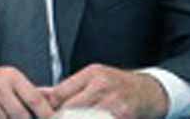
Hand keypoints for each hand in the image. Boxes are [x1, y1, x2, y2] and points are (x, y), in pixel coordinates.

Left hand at [45, 64, 169, 118]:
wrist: (150, 91)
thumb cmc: (118, 85)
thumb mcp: (93, 78)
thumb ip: (66, 89)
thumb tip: (40, 94)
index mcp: (92, 74)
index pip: (60, 94)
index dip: (48, 110)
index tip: (43, 116)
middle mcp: (102, 86)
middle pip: (70, 111)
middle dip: (60, 118)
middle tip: (53, 118)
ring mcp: (114, 103)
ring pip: (83, 118)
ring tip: (74, 118)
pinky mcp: (124, 116)